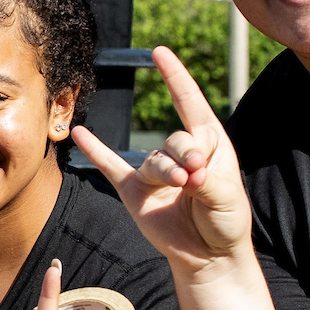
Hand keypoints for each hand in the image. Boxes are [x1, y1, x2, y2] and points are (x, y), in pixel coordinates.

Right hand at [70, 47, 253, 273]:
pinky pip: (111, 168)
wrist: (209, 256)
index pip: (190, 103)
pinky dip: (96, 151)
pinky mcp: (135, 192)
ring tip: (183, 187)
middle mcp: (181, 152)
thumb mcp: (227, 196)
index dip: (176, 77)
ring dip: (166, 173)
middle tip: (196, 179)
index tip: (160, 52)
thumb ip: (205, 178)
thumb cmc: (226, 221)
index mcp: (209, 143)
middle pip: (175, 140)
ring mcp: (155, 172)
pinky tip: (81, 134)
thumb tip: (181, 169)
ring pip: (153, 162)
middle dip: (186, 157)